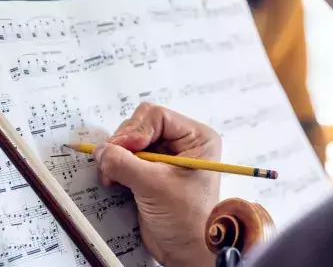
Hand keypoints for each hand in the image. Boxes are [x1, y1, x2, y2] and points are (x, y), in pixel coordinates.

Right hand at [93, 103, 221, 266]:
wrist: (186, 249)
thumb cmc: (187, 220)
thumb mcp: (155, 187)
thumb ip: (125, 164)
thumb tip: (101, 150)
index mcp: (197, 138)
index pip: (157, 116)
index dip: (136, 130)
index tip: (124, 149)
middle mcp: (183, 142)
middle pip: (141, 125)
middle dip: (123, 144)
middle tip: (113, 164)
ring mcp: (166, 156)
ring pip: (131, 140)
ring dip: (117, 155)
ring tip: (112, 175)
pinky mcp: (152, 169)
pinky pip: (127, 156)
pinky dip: (116, 164)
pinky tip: (113, 179)